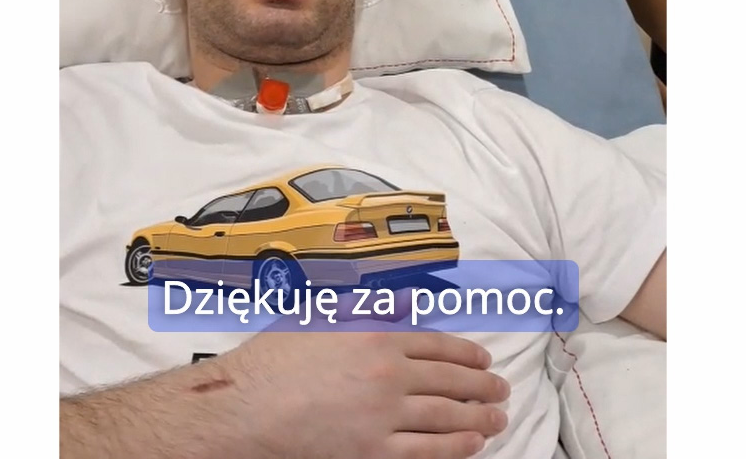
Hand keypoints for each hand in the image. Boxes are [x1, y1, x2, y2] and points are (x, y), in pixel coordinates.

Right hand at [218, 317, 510, 458]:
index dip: (467, 353)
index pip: (437, 344)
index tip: (484, 359)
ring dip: (479, 417)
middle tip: (500, 389)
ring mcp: (384, 416)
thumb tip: (408, 302)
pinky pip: (427, 451)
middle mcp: (389, 374)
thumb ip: (369, 308)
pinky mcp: (373, 452)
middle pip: (450, 380)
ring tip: (498, 418)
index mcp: (377, 336)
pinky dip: (456, 447)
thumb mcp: (320, 317)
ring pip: (447, 416)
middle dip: (482, 385)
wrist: (245, 408)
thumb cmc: (273, 361)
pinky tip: (474, 444)